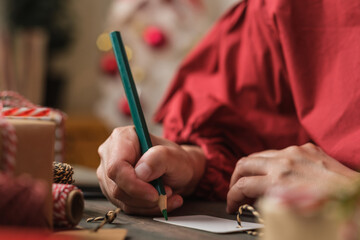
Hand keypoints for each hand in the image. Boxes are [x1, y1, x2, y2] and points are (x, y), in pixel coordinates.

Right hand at [97, 126, 205, 214]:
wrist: (178, 171)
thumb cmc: (176, 160)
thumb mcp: (175, 156)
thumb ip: (159, 158)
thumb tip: (140, 172)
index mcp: (122, 137)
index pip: (116, 166)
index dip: (134, 184)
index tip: (155, 194)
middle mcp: (110, 153)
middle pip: (116, 186)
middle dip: (144, 196)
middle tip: (167, 192)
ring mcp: (108, 172)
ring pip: (120, 199)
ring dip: (148, 203)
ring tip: (168, 194)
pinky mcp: (112, 189)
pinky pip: (125, 205)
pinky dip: (146, 207)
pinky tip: (162, 200)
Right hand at [227, 143, 358, 212]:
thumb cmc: (334, 208)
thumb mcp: (296, 214)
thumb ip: (271, 206)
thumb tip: (256, 207)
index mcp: (280, 182)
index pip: (241, 186)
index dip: (231, 197)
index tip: (232, 206)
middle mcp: (284, 162)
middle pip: (243, 165)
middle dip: (234, 180)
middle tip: (237, 193)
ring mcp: (294, 152)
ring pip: (258, 155)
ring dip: (251, 170)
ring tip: (254, 184)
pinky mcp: (305, 148)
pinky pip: (278, 152)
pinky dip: (271, 163)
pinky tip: (276, 175)